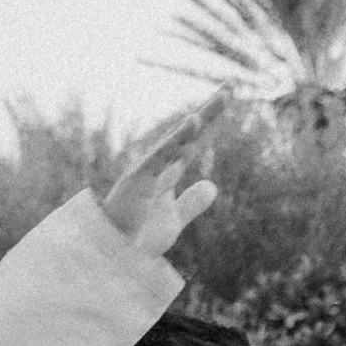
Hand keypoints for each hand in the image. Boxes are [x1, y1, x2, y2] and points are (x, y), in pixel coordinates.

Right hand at [97, 99, 228, 256]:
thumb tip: (212, 186)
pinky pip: (160, 154)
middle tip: (230, 88)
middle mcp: (159, 166)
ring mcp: (148, 171)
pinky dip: (176, 139)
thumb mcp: (175, 220)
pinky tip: (193, 123)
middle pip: (189, 135)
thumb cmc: (138, 238)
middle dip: (210, 112)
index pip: (194, 144)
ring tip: (220, 101)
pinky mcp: (138, 179)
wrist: (115, 257)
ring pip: (178, 140)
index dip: (211, 125)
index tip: (227, 103)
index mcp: (168, 173)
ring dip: (199, 120)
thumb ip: (192, 202)